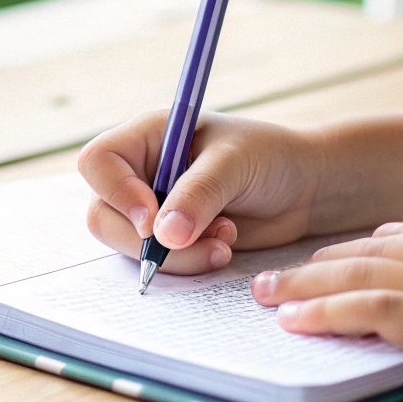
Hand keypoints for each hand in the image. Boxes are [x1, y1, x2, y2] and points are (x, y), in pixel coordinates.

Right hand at [77, 111, 321, 273]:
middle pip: (103, 213)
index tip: (152, 218)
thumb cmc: (270, 158)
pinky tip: (223, 247)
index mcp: (147, 137)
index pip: (99, 162)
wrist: (304, 190)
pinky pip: (156, 262)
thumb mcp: (235, 165)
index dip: (116, 193)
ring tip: (224, 240)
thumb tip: (163, 236)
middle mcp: (141, 172)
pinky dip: (187, 264)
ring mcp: (152, 208)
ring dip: (174, 256)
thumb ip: (198, 194)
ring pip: (128, 245)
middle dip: (146, 239)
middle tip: (192, 241)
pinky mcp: (170, 239)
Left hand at [251, 221, 402, 401]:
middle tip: (275, 275)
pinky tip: (295, 322)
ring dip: (303, 287)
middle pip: (370, 251)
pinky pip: (371, 310)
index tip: (331, 257)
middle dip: (318, 264)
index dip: (362, 248)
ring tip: (263, 297)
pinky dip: (326, 313)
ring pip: (357, 276)